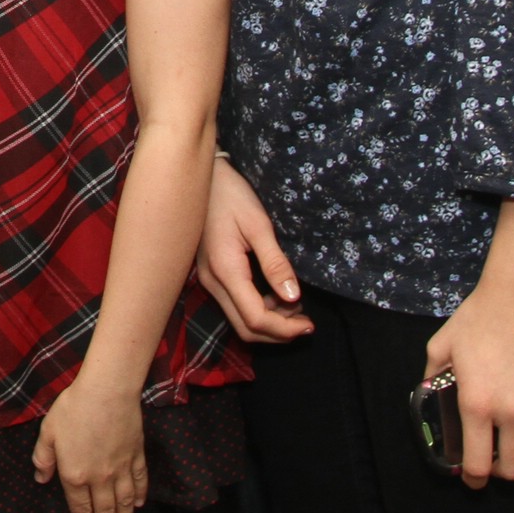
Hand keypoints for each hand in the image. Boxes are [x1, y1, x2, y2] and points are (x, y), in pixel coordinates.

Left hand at [33, 372, 146, 512]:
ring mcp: (121, 469)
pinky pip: (139, 482)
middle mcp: (99, 478)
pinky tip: (138, 504)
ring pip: (123, 502)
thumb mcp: (48, 431)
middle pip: (104, 510)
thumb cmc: (73, 409)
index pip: (80, 507)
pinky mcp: (136, 457)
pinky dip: (139, 495)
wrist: (107, 392)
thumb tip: (41, 478)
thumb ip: (43, 457)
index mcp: (74, 474)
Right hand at [197, 157, 310, 340]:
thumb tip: (293, 297)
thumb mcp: (258, 224)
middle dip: (278, 333)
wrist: (203, 178)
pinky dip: (258, 311)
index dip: (284, 330)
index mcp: (225, 271)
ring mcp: (208, 280)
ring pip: (239, 321)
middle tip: (307, 323)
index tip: (310, 324)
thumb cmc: (231, 195)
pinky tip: (276, 296)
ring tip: (296, 308)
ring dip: (269, 324)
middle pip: (246, 328)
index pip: (255, 318)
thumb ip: (275, 263)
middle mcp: (213, 282)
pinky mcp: (211, 275)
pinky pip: (235, 307)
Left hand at [424, 204, 513, 487]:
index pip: (478, 465)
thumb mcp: (442, 346)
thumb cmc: (479, 318)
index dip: (473, 478)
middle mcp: (512, 412)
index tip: (472, 478)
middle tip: (496, 459)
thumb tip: (431, 389)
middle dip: (503, 470)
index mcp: (478, 405)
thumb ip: (434, 374)